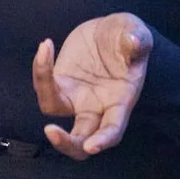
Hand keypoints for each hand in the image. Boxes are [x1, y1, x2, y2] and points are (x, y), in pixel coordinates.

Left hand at [32, 14, 151, 155]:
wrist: (109, 32)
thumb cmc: (128, 37)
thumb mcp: (137, 33)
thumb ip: (138, 40)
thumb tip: (135, 42)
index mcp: (120, 102)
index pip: (112, 129)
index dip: (103, 140)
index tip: (91, 147)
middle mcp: (96, 106)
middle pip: (79, 138)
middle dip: (66, 143)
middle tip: (51, 131)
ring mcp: (76, 96)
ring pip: (53, 109)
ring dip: (43, 88)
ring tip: (44, 51)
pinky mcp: (60, 82)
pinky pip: (44, 84)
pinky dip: (41, 67)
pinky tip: (46, 45)